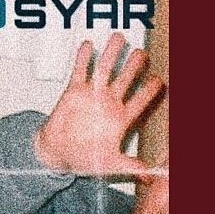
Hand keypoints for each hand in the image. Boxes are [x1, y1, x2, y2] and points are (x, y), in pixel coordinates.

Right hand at [34, 33, 164, 177]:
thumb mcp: (110, 164)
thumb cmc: (83, 159)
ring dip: (111, 54)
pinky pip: (80, 71)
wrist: (57, 154)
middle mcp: (109, 103)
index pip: (140, 101)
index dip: (149, 91)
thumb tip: (152, 175)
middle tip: (141, 54)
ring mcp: (93, 95)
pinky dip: (83, 58)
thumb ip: (131, 166)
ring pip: (105, 70)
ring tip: (118, 39)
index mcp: (121, 118)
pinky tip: (88, 46)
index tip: (157, 81)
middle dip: (133, 66)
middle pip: (125, 79)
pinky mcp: (74, 91)